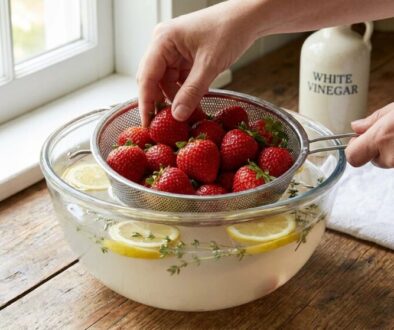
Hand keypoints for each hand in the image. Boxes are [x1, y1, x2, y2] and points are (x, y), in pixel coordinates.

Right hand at [137, 1, 257, 126]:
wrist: (247, 18)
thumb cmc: (229, 30)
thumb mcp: (210, 65)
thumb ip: (192, 91)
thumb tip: (177, 115)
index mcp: (162, 40)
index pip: (146, 76)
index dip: (145, 102)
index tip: (147, 124)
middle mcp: (163, 44)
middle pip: (153, 80)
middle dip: (159, 102)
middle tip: (162, 125)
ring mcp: (174, 51)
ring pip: (166, 82)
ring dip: (174, 99)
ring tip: (183, 116)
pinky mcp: (184, 57)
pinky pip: (179, 79)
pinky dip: (184, 92)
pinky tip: (192, 104)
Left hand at [346, 103, 393, 167]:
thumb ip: (373, 120)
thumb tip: (356, 127)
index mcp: (381, 138)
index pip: (352, 156)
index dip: (353, 148)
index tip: (359, 137)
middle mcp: (390, 156)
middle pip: (372, 159)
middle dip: (377, 148)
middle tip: (388, 133)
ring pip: (387, 161)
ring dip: (390, 151)